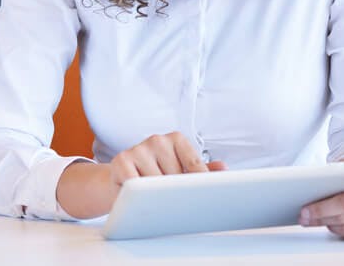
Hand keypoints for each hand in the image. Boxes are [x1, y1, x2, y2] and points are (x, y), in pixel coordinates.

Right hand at [57, 131, 224, 218]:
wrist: (119, 179)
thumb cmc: (155, 174)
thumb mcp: (179, 169)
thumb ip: (201, 169)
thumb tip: (224, 169)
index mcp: (176, 138)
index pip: (195, 164)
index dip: (199, 184)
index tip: (205, 198)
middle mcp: (158, 139)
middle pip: (176, 176)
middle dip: (177, 194)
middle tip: (176, 205)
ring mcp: (139, 148)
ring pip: (156, 184)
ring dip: (156, 197)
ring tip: (154, 201)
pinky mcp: (121, 160)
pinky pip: (136, 185)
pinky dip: (138, 195)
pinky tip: (138, 197)